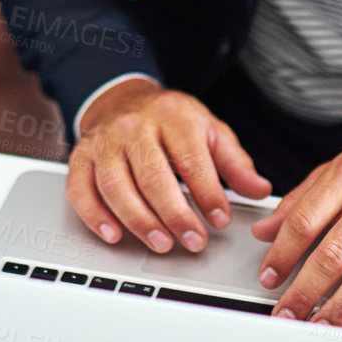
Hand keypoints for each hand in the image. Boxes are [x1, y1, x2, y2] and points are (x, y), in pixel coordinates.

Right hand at [67, 78, 271, 251]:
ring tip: (162, 243)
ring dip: (139, 221)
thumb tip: (260, 190)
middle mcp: (135, 126)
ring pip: (116, 186)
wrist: (124, 98)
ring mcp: (104, 141)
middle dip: (175, 215)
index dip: (208, 194)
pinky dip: (95, 216)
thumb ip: (234, 162)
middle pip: (153, 176)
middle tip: (194, 241)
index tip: (220, 220)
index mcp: (173, 116)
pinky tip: (114, 235)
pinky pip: (81, 189)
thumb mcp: (209, 130)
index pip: (191, 160)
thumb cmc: (170, 120)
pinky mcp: (81, 156)